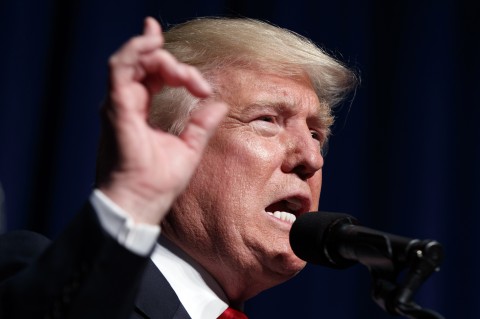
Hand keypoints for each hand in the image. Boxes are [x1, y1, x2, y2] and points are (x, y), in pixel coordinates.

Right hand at [98, 17, 226, 224]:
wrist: (142, 203)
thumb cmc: (160, 182)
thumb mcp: (189, 148)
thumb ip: (201, 124)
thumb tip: (220, 104)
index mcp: (141, 111)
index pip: (154, 76)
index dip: (178, 71)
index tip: (204, 90)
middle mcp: (127, 104)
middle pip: (145, 65)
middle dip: (170, 61)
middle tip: (195, 81)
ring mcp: (120, 104)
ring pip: (132, 60)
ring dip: (154, 51)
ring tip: (170, 47)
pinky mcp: (117, 107)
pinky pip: (121, 68)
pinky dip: (136, 51)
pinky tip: (153, 43)